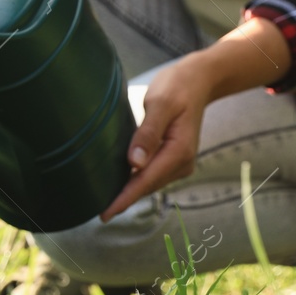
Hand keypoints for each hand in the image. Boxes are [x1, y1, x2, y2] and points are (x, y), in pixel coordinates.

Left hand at [98, 56, 216, 221]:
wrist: (199, 80)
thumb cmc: (176, 87)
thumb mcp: (160, 104)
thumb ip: (148, 133)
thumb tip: (134, 163)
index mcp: (178, 151)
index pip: (145, 180)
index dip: (124, 198)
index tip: (105, 214)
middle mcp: (181, 162)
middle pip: (147, 186)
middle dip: (124, 199)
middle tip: (96, 213)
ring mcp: (179, 162)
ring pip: (149, 182)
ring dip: (129, 192)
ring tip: (103, 202)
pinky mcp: (174, 157)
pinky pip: (152, 174)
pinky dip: (136, 181)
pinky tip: (120, 184)